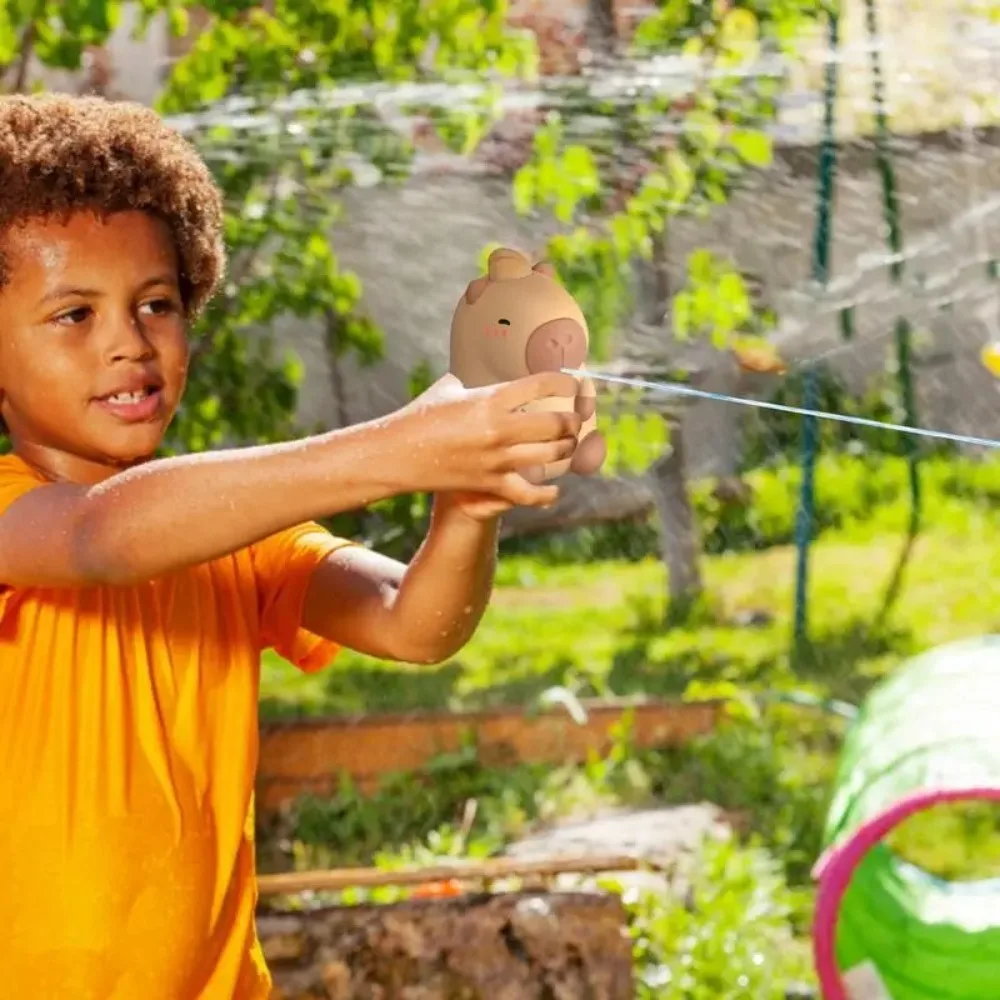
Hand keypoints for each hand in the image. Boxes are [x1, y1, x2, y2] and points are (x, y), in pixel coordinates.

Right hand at [388, 371, 581, 508]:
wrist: (397, 453)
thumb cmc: (421, 416)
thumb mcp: (449, 388)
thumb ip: (476, 381)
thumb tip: (486, 371)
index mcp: (490, 398)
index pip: (544, 385)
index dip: (566, 384)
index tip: (572, 386)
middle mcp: (499, 428)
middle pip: (557, 424)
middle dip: (572, 421)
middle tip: (573, 420)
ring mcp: (497, 458)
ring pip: (552, 456)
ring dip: (565, 450)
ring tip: (565, 446)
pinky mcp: (490, 483)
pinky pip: (530, 493)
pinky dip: (547, 494)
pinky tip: (554, 490)